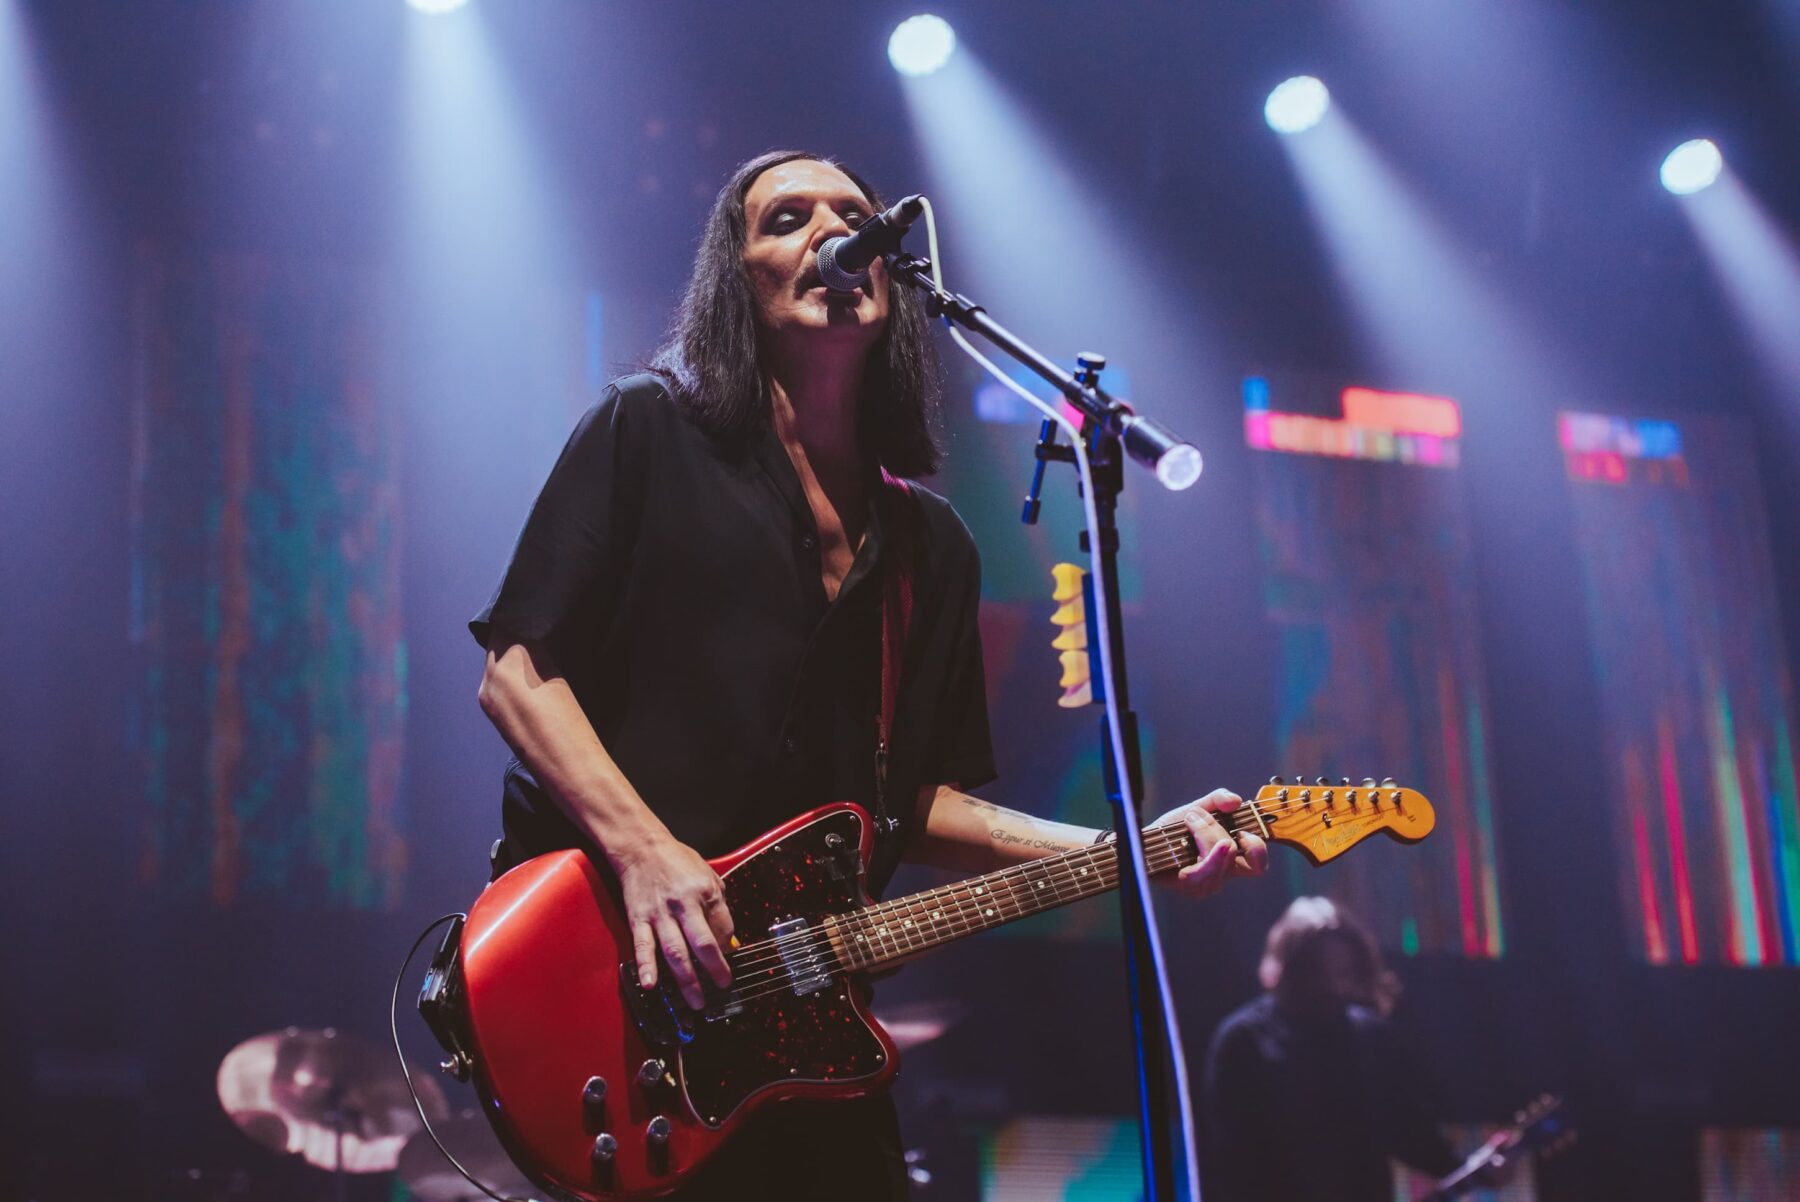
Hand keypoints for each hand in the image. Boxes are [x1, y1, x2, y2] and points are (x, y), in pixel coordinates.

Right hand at [611, 836, 734, 1009]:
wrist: (641, 847)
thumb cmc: (677, 861)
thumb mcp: (708, 876)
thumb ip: (718, 907)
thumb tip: (727, 941)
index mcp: (704, 892)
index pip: (723, 928)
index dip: (728, 949)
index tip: (729, 962)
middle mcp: (683, 904)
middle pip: (702, 944)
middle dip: (714, 970)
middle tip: (722, 989)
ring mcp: (659, 914)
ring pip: (674, 952)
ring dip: (686, 980)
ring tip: (696, 1001)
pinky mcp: (638, 919)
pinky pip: (643, 947)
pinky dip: (647, 967)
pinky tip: (650, 985)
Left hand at [1151, 789, 1268, 898]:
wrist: (1144, 841)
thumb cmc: (1172, 829)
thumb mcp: (1198, 808)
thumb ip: (1218, 799)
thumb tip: (1235, 801)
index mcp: (1230, 860)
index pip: (1258, 866)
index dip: (1257, 848)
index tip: (1241, 830)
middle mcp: (1221, 875)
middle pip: (1236, 855)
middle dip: (1218, 828)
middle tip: (1199, 816)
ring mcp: (1205, 884)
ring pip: (1220, 858)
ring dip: (1205, 831)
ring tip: (1189, 819)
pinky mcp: (1188, 886)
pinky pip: (1202, 872)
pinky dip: (1201, 843)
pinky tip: (1193, 827)